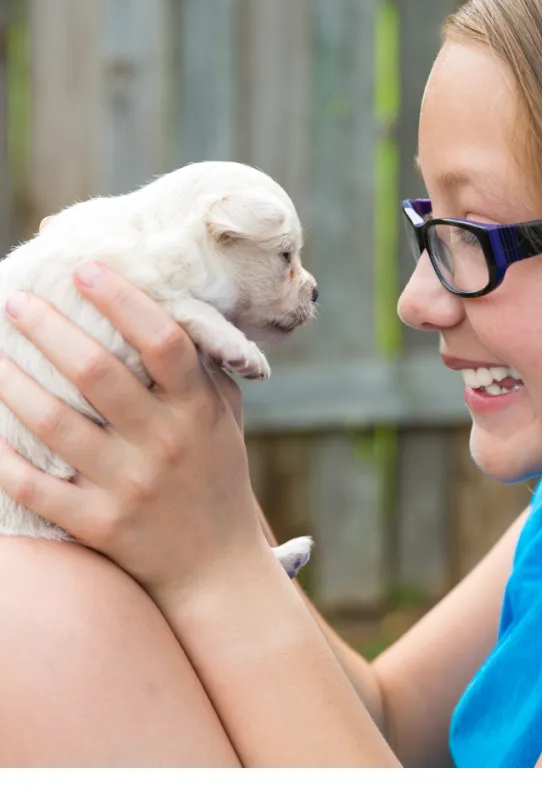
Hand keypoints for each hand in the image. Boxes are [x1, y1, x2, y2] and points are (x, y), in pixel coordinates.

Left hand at [0, 262, 271, 605]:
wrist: (216, 565)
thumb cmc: (218, 476)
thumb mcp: (225, 419)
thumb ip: (202, 370)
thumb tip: (168, 310)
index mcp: (198, 411)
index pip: (163, 342)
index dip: (124, 301)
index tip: (87, 270)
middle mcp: (165, 444)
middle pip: (97, 373)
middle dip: (50, 329)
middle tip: (16, 301)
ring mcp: (129, 487)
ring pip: (53, 423)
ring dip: (10, 382)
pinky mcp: (98, 525)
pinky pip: (34, 486)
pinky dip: (0, 457)